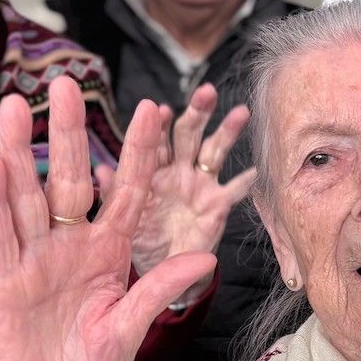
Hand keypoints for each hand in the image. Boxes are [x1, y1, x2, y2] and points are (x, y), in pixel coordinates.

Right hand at [0, 76, 217, 360]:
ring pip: (29, 196)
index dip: (139, 154)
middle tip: (66, 83)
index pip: (128, 193)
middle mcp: (71, 246)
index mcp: (108, 253)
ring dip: (23, 152)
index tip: (153, 110)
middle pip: (72, 180)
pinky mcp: (4, 280)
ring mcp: (35, 259)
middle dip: (71, 132)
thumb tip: (206, 258)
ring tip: (18, 106)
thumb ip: (161, 289)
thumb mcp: (132, 327)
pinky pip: (0, 235)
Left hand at [97, 83, 255, 293]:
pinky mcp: (218, 205)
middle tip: (207, 92)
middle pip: (189, 135)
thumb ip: (114, 193)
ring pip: (214, 152)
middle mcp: (178, 170)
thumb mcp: (120, 217)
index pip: (157, 140)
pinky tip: (257, 169)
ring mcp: (200, 185)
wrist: (159, 268)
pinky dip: (247, 181)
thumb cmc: (137, 238)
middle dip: (198, 112)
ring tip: (241, 112)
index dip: (160, 124)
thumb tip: (103, 171)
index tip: (161, 109)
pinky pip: (235, 191)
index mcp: (152, 169)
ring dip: (227, 131)